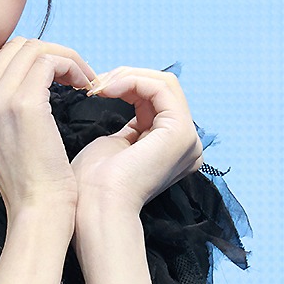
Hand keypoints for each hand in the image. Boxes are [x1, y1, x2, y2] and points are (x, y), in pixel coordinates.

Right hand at [0, 38, 95, 220]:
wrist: (37, 208)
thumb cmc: (29, 179)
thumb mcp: (2, 136)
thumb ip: (4, 104)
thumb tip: (30, 72)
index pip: (2, 59)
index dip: (35, 60)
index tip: (61, 78)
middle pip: (16, 47)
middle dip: (51, 54)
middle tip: (77, 76)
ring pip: (35, 49)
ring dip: (66, 58)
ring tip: (84, 81)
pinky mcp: (23, 103)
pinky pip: (50, 61)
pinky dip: (73, 66)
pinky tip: (86, 85)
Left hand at [71, 67, 203, 214]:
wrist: (96, 206)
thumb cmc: (95, 184)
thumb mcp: (116, 146)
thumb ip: (132, 128)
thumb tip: (132, 103)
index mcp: (172, 149)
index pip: (157, 101)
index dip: (127, 86)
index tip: (95, 89)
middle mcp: (187, 144)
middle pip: (164, 89)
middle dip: (127, 78)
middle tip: (96, 84)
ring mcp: (188, 139)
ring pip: (164, 84)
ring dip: (128, 77)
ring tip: (100, 86)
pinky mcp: (180, 132)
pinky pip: (161, 88)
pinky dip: (133, 81)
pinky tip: (109, 88)